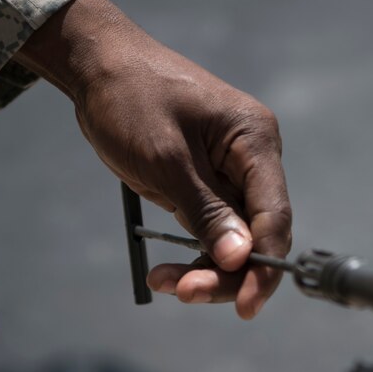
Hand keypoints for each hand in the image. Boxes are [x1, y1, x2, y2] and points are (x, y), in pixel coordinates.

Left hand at [15, 0, 289, 318]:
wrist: (97, 65)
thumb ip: (205, 210)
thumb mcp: (164, 159)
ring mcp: (229, 173)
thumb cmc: (130, 98)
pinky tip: (163, 271)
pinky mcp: (205, 184)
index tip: (247, 306)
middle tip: (186, 295)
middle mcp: (251, 159)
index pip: (275, 213)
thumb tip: (240, 258)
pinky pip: (211, 230)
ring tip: (163, 283)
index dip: (264, 264)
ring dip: (206, 269)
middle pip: (257, 233)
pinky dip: (192, 253)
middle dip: (227, 272)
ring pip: (234, 238)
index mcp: (254, 140)